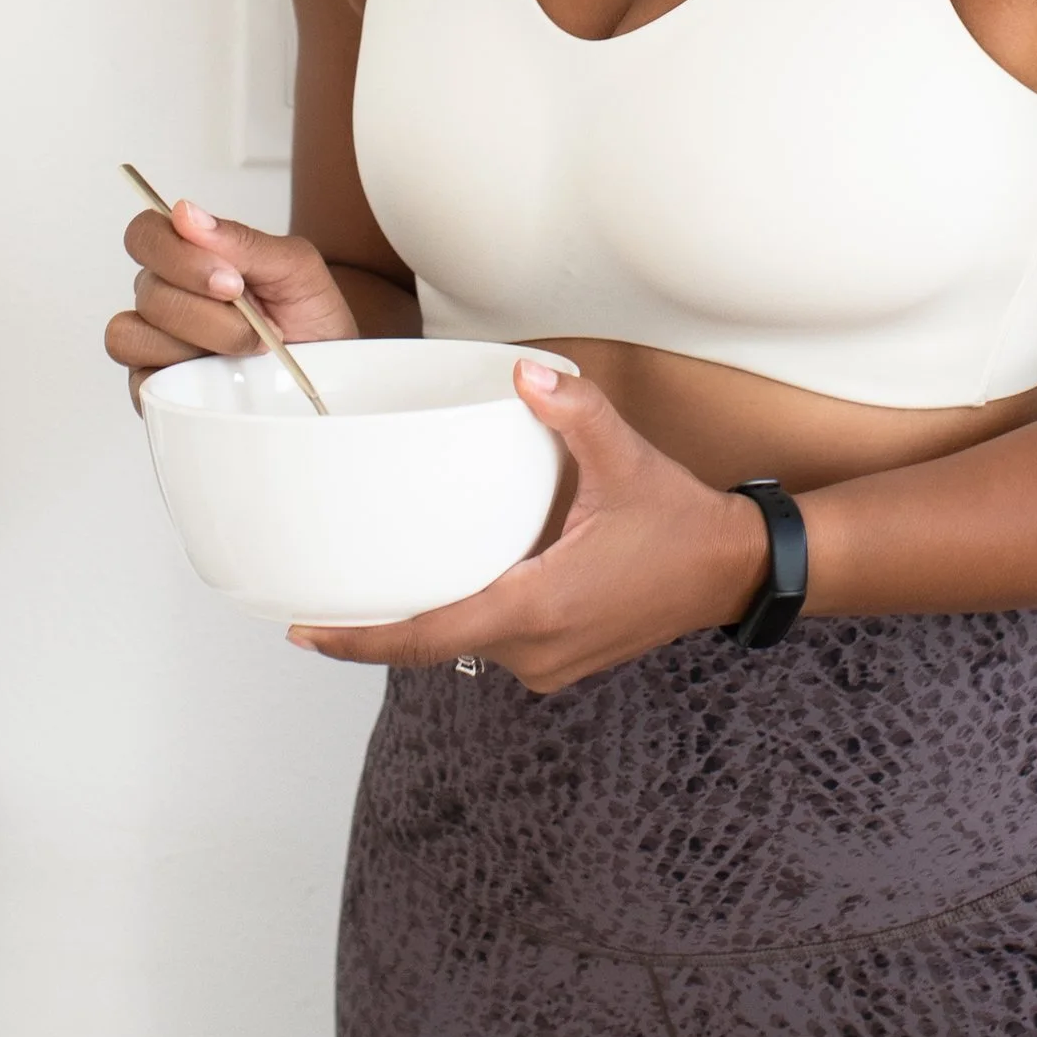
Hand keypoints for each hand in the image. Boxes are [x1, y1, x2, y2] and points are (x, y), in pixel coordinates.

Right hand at [106, 198, 357, 398]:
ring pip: (137, 335)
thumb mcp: (295, 268)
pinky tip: (220, 375)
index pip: (145, 235)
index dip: (179, 256)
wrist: (332, 369)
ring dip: (203, 345)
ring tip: (249, 351)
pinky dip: (181, 378)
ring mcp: (157, 341)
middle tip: (259, 322)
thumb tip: (186, 213)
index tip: (231, 280)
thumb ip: (241, 240)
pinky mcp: (154, 386)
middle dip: (212, 312)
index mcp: (188, 255)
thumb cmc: (310, 314)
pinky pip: (139, 380)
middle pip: (149, 292)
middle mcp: (165, 294)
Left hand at [291, 359, 772, 693]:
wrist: (730, 571)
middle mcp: (535, 650)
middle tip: (317, 601)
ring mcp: (549, 664)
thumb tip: (525, 372)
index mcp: (537, 607)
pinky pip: (493, 644)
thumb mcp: (625, 459)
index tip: (306, 633)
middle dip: (379, 625)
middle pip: (434, 643)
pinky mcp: (560, 662)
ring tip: (373, 588)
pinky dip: (464, 619)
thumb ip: (574, 412)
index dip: (361, 639)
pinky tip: (445, 586)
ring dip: (426, 621)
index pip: (428, 634)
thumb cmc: (679, 522)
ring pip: (463, 646)